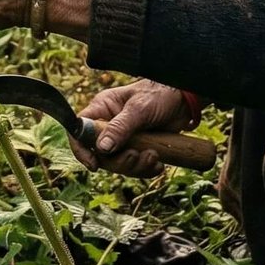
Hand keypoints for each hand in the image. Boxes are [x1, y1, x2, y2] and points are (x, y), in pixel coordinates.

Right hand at [68, 79, 196, 177]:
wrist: (184, 102)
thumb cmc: (159, 95)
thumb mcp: (139, 109)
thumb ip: (120, 127)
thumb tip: (101, 148)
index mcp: (102, 109)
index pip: (79, 130)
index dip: (81, 149)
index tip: (94, 164)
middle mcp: (108, 125)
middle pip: (100, 154)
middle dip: (119, 161)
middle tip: (137, 156)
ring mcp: (123, 138)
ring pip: (118, 163)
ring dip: (136, 166)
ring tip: (154, 155)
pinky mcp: (138, 148)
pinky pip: (134, 167)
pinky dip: (146, 169)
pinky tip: (158, 163)